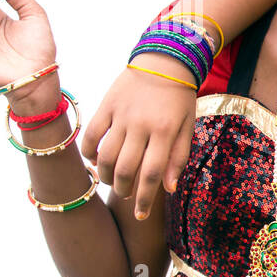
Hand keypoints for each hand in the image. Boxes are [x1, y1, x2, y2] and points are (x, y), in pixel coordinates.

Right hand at [82, 59, 196, 218]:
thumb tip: (168, 189)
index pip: (152, 175)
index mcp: (165, 132)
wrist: (164, 61)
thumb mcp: (188, 127)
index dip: (145, 200)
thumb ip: (178, 157)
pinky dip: (88, 152)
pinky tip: (95, 161)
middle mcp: (141, 126)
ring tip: (112, 182)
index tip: (140, 216)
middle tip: (126, 196)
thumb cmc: (179, 99)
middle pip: (127, 169)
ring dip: (106, 176)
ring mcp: (121, 115)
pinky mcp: (106, 105)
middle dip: (124, 191)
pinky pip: (91, 134)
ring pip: (106, 156)